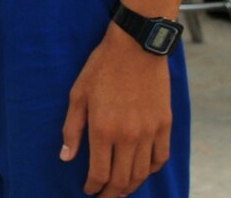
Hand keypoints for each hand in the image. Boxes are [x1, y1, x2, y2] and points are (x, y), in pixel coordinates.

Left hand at [61, 24, 171, 197]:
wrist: (136, 47)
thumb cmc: (102, 68)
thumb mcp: (78, 95)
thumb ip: (72, 129)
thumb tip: (66, 157)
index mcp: (103, 130)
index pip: (99, 174)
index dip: (93, 187)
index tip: (88, 190)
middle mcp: (128, 136)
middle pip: (122, 180)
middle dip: (111, 194)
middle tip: (104, 197)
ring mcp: (150, 132)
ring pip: (142, 173)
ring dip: (131, 187)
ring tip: (121, 190)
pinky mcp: (165, 125)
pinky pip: (160, 157)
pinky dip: (151, 170)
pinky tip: (142, 171)